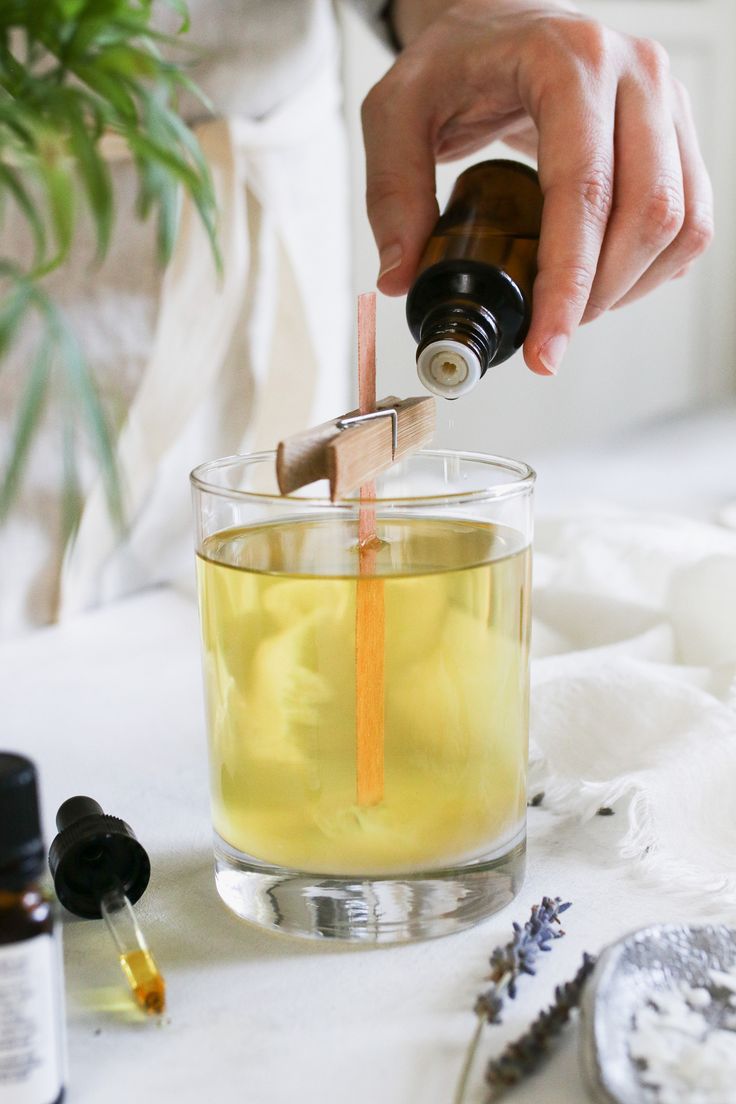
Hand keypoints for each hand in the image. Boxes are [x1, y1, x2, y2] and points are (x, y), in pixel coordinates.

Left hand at [361, 0, 713, 373]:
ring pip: (681, 221)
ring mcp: (667, 102)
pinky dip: (654, 269)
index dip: (567, 282)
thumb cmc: (454, 63)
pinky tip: (606, 283)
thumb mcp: (395, 113)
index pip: (583, 189)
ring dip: (630, 287)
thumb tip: (401, 278)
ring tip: (572, 311)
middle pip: (648, 212)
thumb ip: (393, 193)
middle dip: (598, 295)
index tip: (544, 347)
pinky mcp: (678, 132)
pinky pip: (693, 218)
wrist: (499, 25)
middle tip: (549, 337)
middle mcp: (635, 74)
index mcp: (567, 62)